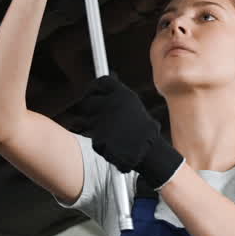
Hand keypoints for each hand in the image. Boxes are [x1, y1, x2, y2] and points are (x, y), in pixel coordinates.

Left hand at [73, 75, 183, 189]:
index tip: (91, 93)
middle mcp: (110, 104)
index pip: (101, 83)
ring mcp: (102, 121)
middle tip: (97, 118)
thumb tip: (103, 85)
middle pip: (87, 101)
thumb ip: (117, 97)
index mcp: (122, 94)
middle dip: (89, 110)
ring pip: (86, 121)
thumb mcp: (133, 106)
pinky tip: (112, 145)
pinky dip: (99, 142)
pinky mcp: (97, 137)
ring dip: (93, 127)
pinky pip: (91, 138)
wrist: (148, 152)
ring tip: (111, 134)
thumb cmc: (143, 130)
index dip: (94, 88)